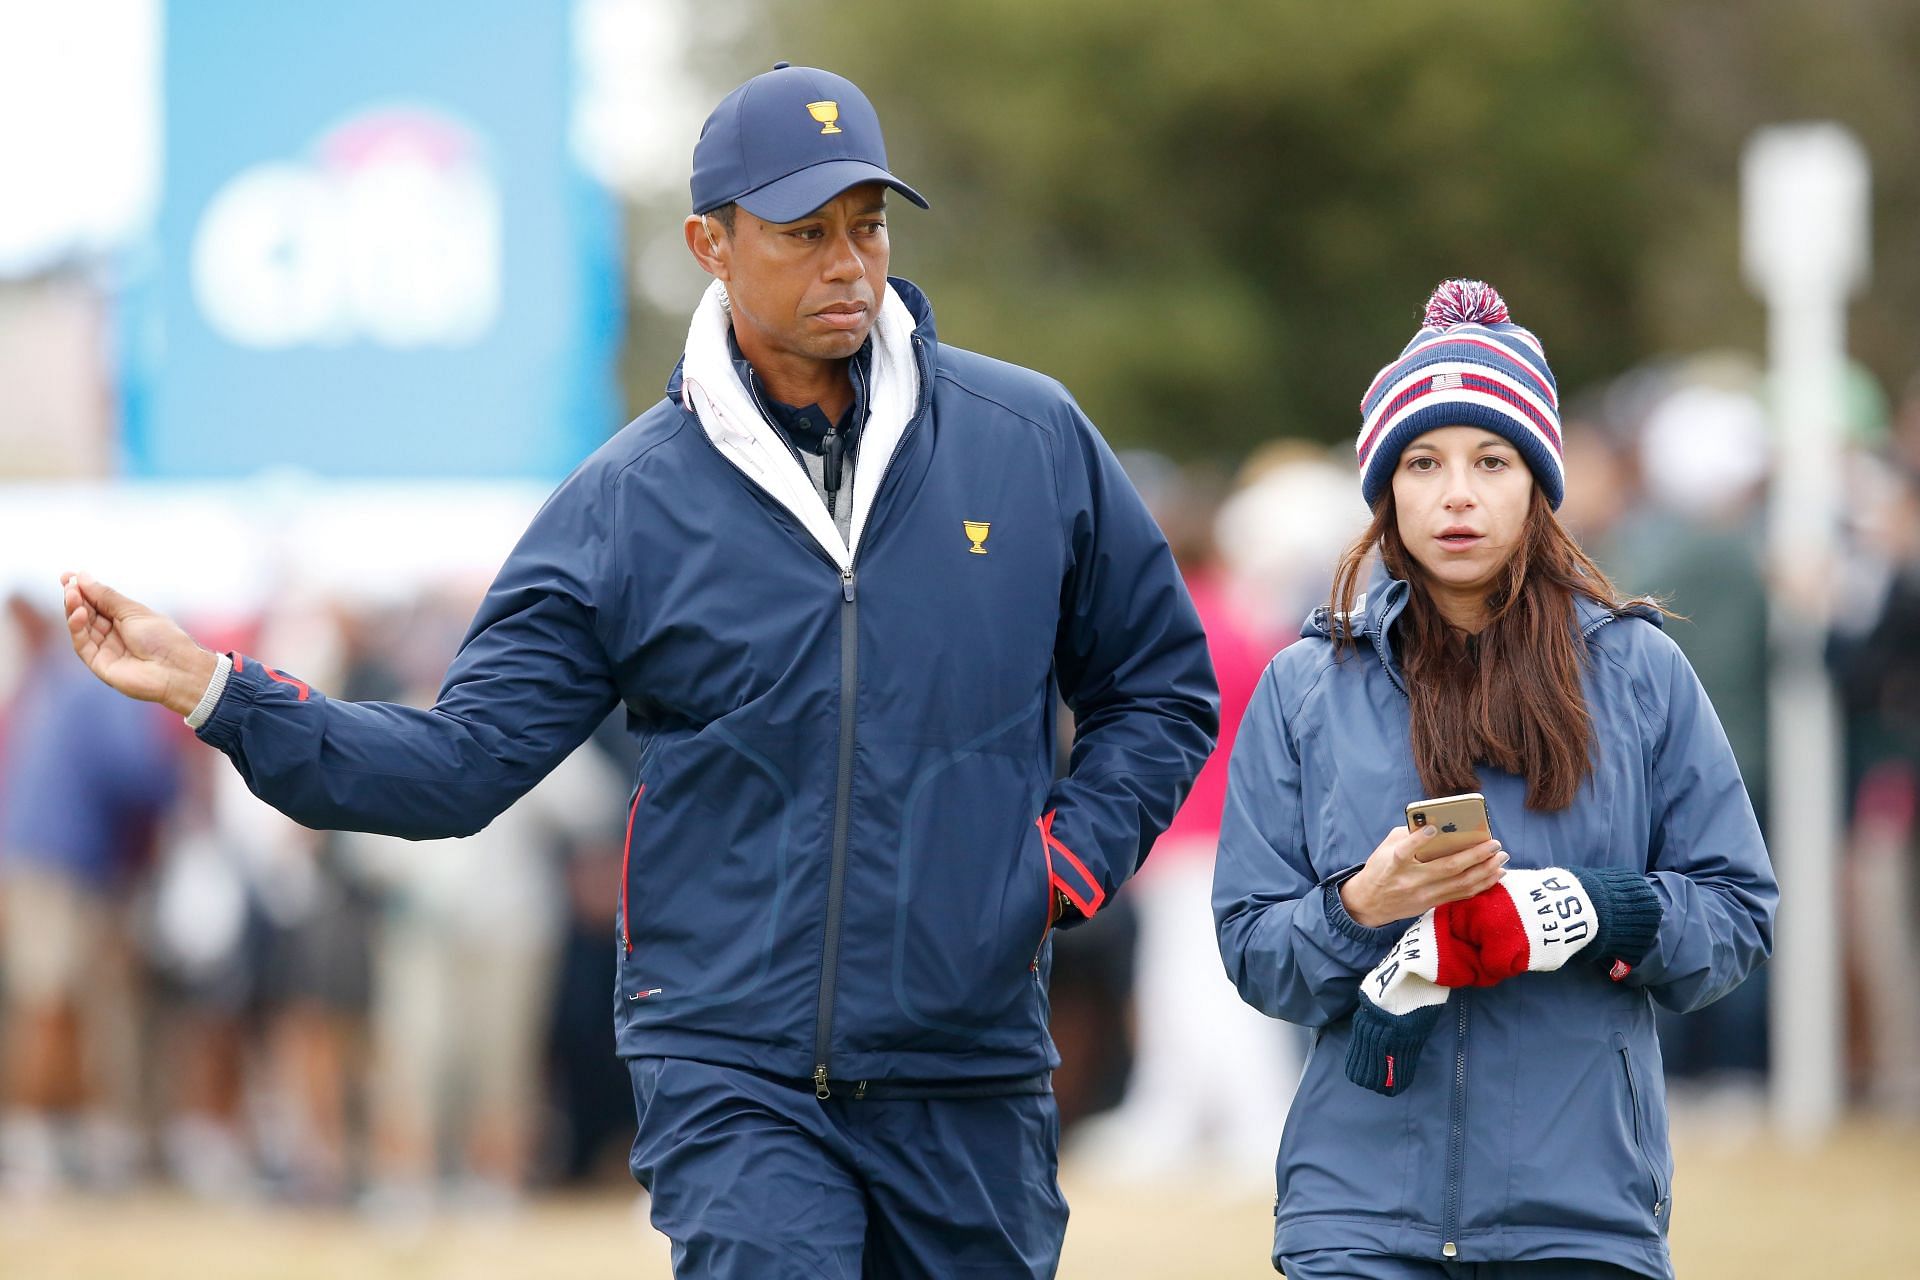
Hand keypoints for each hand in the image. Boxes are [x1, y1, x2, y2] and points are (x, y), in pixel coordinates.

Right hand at [62, 573, 218, 717]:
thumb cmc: (163, 638)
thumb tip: (83, 577)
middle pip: (87, 613)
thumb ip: (106, 596)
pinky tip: (78, 614)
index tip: (68, 575)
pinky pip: (82, 644)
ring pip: (81, 627)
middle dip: (76, 597)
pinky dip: (77, 628)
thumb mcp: (133, 611)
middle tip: (67, 584)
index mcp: (125, 619)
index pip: (98, 601)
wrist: (177, 669)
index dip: (83, 589)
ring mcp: (105, 649)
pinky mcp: (98, 664)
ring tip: (71, 595)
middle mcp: (113, 633)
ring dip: (74, 610)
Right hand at [1338, 825, 1507, 928]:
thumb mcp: (1385, 848)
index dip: (1418, 840)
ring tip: (1501, 859)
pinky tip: (1495, 875)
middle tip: (1495, 844)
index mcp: (1394, 863)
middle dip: (1475, 855)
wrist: (1369, 904)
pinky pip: (1461, 895)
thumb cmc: (1380, 869)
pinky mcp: (1431, 904)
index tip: (1433, 828)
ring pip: (1460, 884)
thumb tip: (1436, 824)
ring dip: (1485, 871)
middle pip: (1447, 868)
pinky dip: (1481, 885)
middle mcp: (1410, 880)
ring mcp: (1423, 895)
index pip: (1404, 851)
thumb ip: (1406, 835)